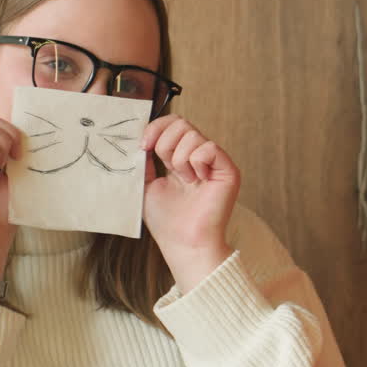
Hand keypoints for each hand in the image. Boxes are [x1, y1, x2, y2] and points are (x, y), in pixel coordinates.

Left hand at [141, 115, 240, 291]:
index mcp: (181, 159)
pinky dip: (197, 163)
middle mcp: (200, 157)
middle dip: (164, 144)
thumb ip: (143, 160)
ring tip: (185, 181)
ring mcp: (215, 163)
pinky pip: (209, 148)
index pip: (172, 124)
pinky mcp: (228, 170)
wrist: (184, 243)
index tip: (143, 146)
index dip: (155, 128)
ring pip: (192, 135)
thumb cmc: (167, 222)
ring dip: (179, 160)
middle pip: (181, 123)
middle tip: (167, 168)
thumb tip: (138, 138)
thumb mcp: (145, 184)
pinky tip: (198, 181)